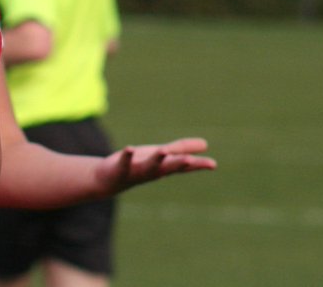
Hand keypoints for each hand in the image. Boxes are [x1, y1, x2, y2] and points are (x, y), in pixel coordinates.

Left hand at [97, 137, 216, 193]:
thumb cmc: (139, 165)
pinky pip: (124, 163)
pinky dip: (127, 156)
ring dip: (156, 160)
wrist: (109, 179)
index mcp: (164, 167)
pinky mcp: (120, 168)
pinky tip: (130, 148)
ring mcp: (137, 171)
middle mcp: (153, 171)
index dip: (197, 165)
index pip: (183, 166)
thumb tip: (205, 143)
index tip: (213, 164)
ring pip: (149, 167)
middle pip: (168, 168)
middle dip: (178, 164)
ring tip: (163, 150)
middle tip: (190, 160)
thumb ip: (181, 149)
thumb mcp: (162, 156)